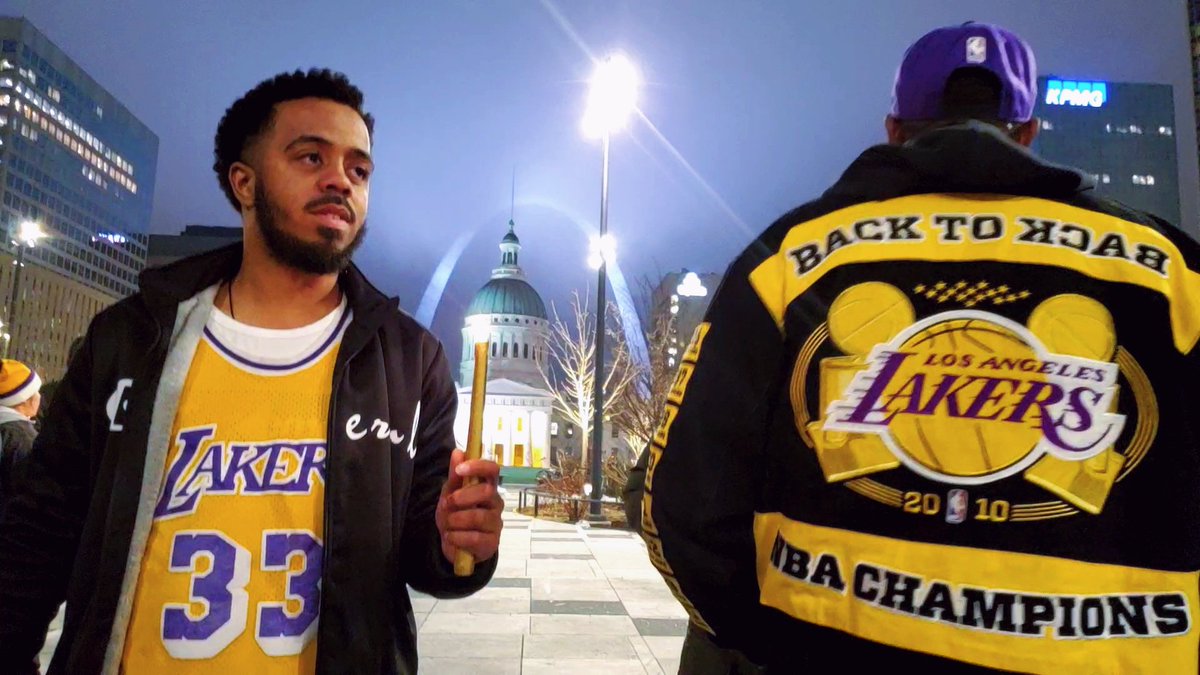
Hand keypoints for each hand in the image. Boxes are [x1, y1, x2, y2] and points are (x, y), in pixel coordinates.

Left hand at [435, 449, 502, 565]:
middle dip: (461, 498)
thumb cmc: (455, 514)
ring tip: (447, 524)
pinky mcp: (492, 543)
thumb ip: (455, 475)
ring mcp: (496, 523)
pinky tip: (451, 537)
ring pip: (478, 516)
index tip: (460, 469)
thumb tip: (458, 452)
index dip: (478, 466)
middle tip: (448, 504)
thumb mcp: (450, 493)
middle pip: (486, 492)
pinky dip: (457, 537)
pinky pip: (474, 537)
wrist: (454, 544)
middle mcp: (495, 503)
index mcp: (487, 487)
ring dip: (455, 520)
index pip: (493, 470)